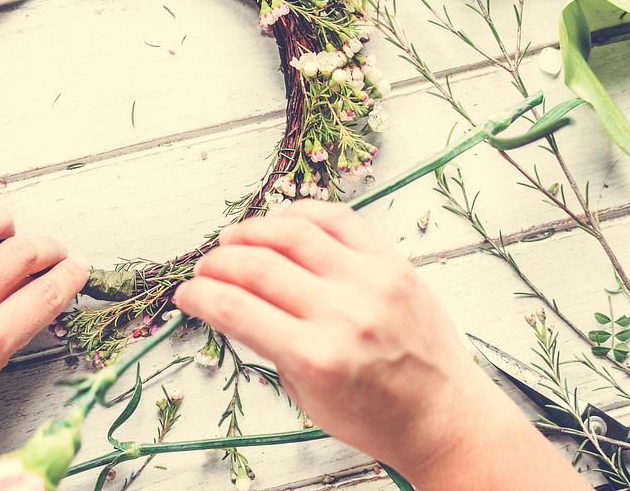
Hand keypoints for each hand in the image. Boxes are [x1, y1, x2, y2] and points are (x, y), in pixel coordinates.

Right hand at [174, 200, 590, 490]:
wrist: (443, 417)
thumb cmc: (376, 416)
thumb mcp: (306, 396)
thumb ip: (268, 345)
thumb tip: (231, 302)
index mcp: (316, 357)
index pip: (235, 308)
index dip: (199, 295)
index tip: (186, 293)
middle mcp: (343, 314)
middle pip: (257, 265)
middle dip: (217, 263)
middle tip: (205, 268)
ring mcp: (371, 282)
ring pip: (293, 232)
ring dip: (251, 230)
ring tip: (234, 239)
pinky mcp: (394, 263)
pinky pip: (339, 219)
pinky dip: (301, 212)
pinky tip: (281, 220)